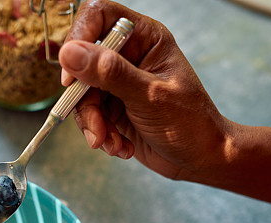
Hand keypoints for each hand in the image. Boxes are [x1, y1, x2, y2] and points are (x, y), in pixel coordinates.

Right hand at [59, 0, 233, 181]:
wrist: (200, 159)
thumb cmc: (190, 123)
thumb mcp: (149, 96)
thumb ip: (110, 73)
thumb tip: (70, 52)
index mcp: (144, 38)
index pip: (99, 16)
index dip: (79, 39)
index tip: (72, 76)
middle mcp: (129, 56)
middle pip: (82, 62)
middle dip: (84, 99)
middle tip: (95, 126)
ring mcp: (118, 82)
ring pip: (82, 94)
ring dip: (93, 124)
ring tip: (112, 143)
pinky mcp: (112, 107)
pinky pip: (89, 116)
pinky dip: (100, 134)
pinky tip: (121, 146)